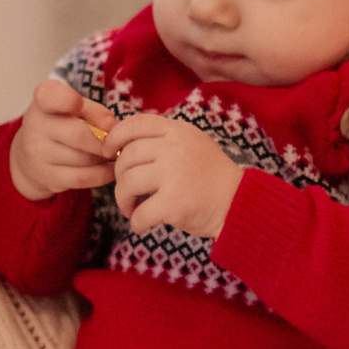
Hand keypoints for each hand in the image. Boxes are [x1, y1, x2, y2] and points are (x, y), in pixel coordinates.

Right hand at [9, 72, 119, 203]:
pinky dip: (103, 173)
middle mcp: (36, 126)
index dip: (66, 99)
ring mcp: (39, 154)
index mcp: (44, 100)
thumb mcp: (76, 108)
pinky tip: (109, 168)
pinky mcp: (48, 177)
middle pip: (79, 135)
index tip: (78, 102)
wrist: (32, 156)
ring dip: (104, 157)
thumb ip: (95, 112)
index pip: (50, 96)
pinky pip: (84, 177)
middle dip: (104, 141)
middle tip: (114, 142)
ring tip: (108, 153)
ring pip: (85, 159)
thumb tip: (111, 127)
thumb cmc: (62, 124)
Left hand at [112, 115, 243, 242]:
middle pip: (126, 157)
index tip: (108, 152)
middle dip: (119, 177)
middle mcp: (174, 148)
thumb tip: (121, 147)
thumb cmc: (211, 178)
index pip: (134, 124)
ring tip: (131, 208)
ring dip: (123, 200)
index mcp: (178, 131)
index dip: (114, 137)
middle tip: (126, 191)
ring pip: (127, 183)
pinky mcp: (173, 203)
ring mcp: (173, 175)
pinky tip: (141, 225)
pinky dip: (136, 222)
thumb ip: (163, 141)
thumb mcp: (192, 145)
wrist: (239, 204)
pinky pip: (139, 213)